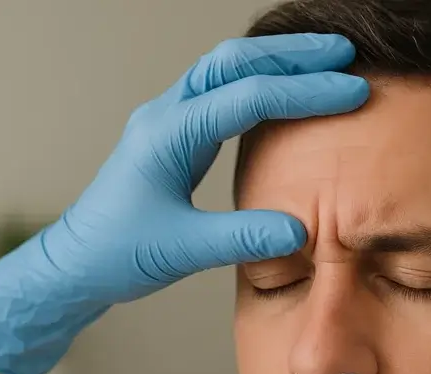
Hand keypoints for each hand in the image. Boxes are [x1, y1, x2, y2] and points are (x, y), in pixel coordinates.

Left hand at [0, 33, 367, 373]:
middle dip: (293, 54)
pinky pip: (221, 91)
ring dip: (277, 60)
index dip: (305, 92)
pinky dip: (260, 80)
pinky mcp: (176, 135)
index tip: (353, 93)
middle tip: (345, 52)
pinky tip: (286, 91)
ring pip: (227, 69)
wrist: (76, 264)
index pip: (248, 97)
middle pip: (235, 62)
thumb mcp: (183, 250)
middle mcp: (167, 115)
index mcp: (168, 135)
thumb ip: (242, 237)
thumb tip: (303, 230)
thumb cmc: (119, 254)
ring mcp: (170, 121)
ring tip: (326, 60)